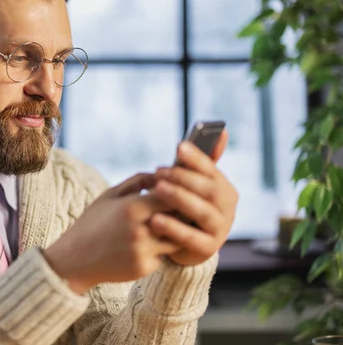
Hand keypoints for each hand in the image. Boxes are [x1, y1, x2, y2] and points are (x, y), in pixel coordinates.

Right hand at [43, 173, 179, 294]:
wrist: (75, 259)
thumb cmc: (92, 222)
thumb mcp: (109, 195)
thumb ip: (137, 181)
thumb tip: (162, 173)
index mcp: (131, 207)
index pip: (172, 195)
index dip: (181, 191)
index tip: (184, 188)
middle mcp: (140, 230)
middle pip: (180, 217)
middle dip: (185, 211)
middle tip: (190, 206)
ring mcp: (144, 251)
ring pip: (178, 238)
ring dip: (179, 232)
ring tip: (177, 224)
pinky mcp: (144, 267)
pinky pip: (164, 255)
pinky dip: (163, 249)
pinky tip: (154, 244)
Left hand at [148, 130, 237, 265]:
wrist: (181, 245)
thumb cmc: (184, 207)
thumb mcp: (190, 185)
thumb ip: (200, 162)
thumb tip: (223, 131)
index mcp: (223, 188)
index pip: (212, 170)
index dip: (196, 158)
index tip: (178, 147)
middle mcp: (227, 208)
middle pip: (209, 190)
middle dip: (183, 178)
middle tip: (159, 171)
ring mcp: (220, 229)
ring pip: (202, 212)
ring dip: (179, 199)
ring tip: (156, 190)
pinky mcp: (207, 249)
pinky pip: (191, 238)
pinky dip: (173, 228)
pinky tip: (154, 220)